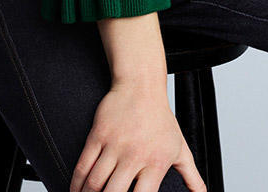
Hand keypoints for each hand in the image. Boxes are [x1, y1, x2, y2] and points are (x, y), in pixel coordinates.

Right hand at [69, 78, 205, 191]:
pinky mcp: (98, 134)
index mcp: (155, 163)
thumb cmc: (161, 118)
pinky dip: (76, 183)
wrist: (142, 85)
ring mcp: (114, 145)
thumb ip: (192, 176)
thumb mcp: (180, 148)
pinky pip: (83, 165)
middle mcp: (135, 155)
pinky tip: (75, 190)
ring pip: (95, 182)